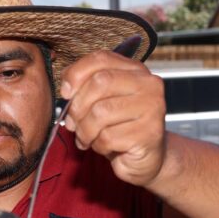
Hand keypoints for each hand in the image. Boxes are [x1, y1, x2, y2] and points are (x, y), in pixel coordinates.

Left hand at [59, 48, 167, 186]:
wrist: (146, 159)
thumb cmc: (121, 128)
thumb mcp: (104, 101)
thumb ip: (88, 87)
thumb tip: (67, 89)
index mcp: (136, 70)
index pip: (102, 58)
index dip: (76, 73)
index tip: (65, 93)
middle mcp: (149, 85)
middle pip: (100, 82)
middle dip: (78, 106)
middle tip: (72, 123)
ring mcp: (153, 108)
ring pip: (101, 112)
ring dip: (85, 130)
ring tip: (86, 138)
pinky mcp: (150, 133)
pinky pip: (108, 137)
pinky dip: (98, 145)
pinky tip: (103, 147)